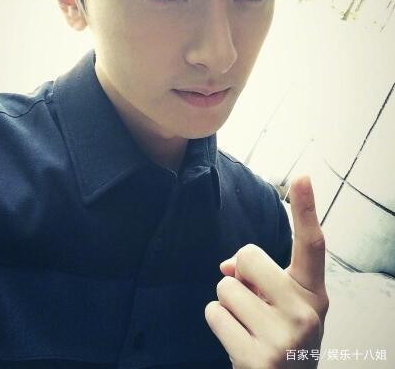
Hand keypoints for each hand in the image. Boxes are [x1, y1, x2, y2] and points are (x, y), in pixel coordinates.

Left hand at [204, 175, 328, 367]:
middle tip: (253, 301)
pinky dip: (218, 322)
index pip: (311, 244)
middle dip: (240, 273)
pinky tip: (239, 342)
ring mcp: (284, 339)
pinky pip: (214, 313)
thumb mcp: (282, 305)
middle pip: (247, 255)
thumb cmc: (281, 336)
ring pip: (225, 286)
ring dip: (228, 303)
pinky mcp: (259, 360)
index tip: (303, 177)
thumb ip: (261, 277)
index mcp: (313, 293)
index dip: (306, 209)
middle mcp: (306, 314)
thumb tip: (227, 266)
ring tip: (248, 326)